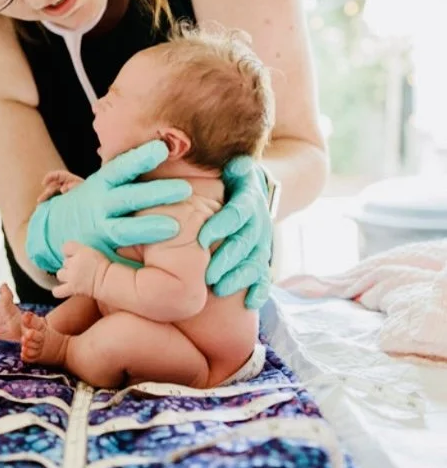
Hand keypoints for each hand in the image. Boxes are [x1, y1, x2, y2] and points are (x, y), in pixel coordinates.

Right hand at [26, 140, 191, 273]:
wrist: (52, 232)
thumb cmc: (93, 204)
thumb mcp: (103, 186)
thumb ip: (128, 178)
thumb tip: (165, 150)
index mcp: (101, 184)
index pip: (121, 168)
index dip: (140, 158)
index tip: (161, 149)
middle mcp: (98, 206)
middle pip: (128, 198)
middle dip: (157, 193)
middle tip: (185, 188)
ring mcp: (98, 231)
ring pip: (124, 229)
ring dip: (148, 227)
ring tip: (174, 227)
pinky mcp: (100, 255)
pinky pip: (118, 257)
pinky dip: (137, 260)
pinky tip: (160, 261)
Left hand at [53, 241, 108, 298]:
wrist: (109, 280)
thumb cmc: (107, 266)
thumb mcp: (96, 252)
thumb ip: (84, 251)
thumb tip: (80, 252)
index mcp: (80, 251)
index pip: (66, 247)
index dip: (69, 251)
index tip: (74, 254)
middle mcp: (73, 263)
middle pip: (64, 262)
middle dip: (70, 265)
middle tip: (79, 269)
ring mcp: (71, 276)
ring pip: (60, 274)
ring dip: (64, 276)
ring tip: (72, 278)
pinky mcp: (71, 288)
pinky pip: (57, 291)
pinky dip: (58, 291)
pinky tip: (62, 289)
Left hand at [198, 157, 271, 308]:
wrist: (255, 191)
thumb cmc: (231, 181)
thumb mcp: (234, 168)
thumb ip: (233, 167)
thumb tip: (234, 165)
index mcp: (248, 200)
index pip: (237, 213)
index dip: (221, 225)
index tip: (202, 238)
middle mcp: (259, 222)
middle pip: (246, 243)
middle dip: (227, 259)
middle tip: (207, 275)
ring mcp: (263, 242)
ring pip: (255, 262)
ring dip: (238, 277)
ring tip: (219, 290)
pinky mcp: (264, 258)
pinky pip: (265, 277)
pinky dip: (260, 290)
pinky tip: (249, 303)